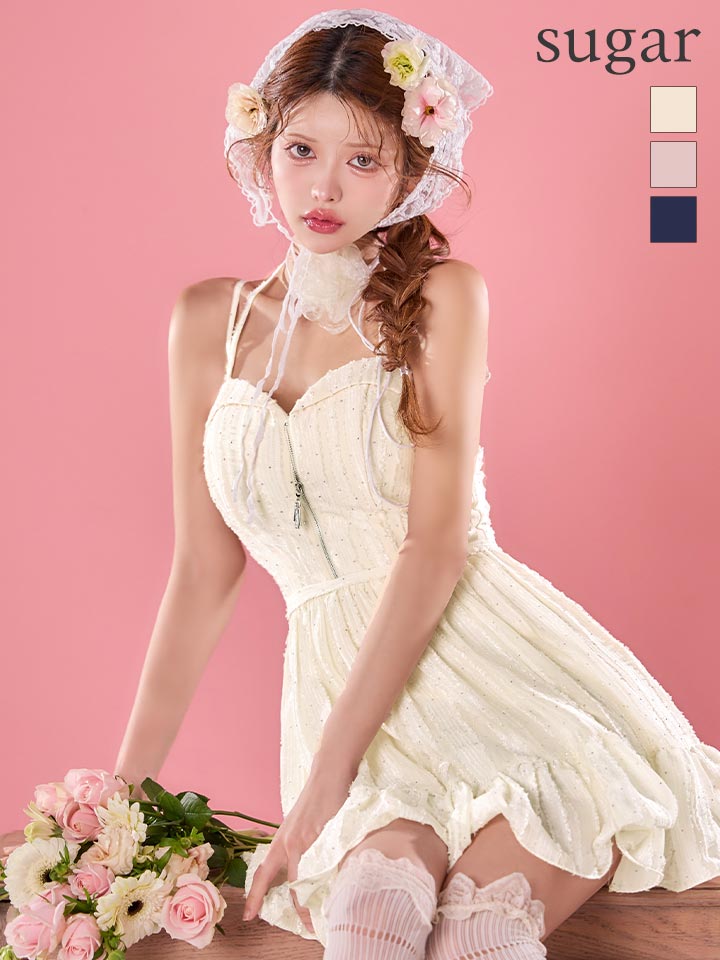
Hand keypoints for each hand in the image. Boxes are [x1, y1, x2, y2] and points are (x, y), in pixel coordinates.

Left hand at [242, 762, 355, 934]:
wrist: (329, 775)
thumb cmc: (323, 798)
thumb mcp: (309, 825)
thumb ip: (306, 843)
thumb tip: (311, 864)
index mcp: (282, 839)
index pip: (263, 870)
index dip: (254, 892)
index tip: (248, 912)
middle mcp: (283, 840)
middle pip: (265, 876)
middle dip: (257, 899)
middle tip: (251, 918)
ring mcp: (294, 839)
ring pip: (290, 879)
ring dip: (298, 903)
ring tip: (305, 921)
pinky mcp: (308, 836)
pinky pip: (305, 870)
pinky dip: (309, 888)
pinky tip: (315, 900)